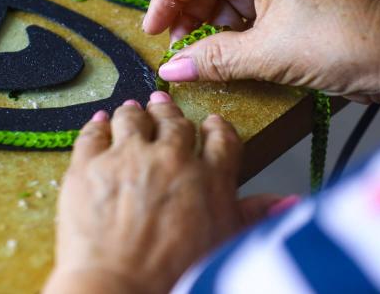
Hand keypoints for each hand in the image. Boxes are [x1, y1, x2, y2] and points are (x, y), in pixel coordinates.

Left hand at [44, 92, 291, 293]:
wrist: (120, 291)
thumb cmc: (175, 277)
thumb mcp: (226, 244)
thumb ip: (256, 216)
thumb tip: (289, 202)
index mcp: (209, 177)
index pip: (219, 136)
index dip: (214, 126)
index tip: (210, 122)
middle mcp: (171, 158)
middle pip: (174, 122)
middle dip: (169, 112)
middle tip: (164, 105)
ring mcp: (127, 157)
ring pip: (132, 118)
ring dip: (134, 113)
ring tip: (132, 110)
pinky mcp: (89, 165)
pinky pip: (94, 133)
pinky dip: (98, 125)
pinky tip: (101, 122)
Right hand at [143, 0, 379, 112]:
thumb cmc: (343, 46)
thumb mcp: (268, 54)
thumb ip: (213, 58)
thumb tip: (170, 69)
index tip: (152, 28)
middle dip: (187, 9)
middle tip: (171, 45)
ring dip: (209, 22)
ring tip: (194, 52)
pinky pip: (253, 7)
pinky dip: (233, 28)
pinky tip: (223, 51)